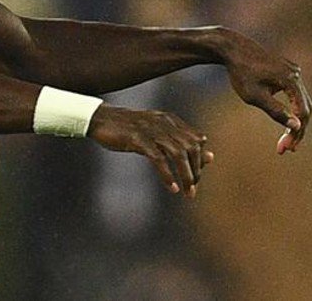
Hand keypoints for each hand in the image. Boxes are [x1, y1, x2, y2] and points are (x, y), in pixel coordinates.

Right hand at [87, 105, 214, 197]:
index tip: (196, 179)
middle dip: (195, 170)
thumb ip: (180, 143)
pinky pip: (158, 158)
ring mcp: (150, 129)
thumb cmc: (128, 129)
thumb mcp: (155, 134)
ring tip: (187, 192)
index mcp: (170, 120)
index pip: (196, 140)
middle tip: (193, 190)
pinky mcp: (137, 138)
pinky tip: (171, 186)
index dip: (200, 160)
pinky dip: (167, 174)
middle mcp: (164, 122)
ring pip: (177, 153)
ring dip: (185, 175)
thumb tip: (210, 157)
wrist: (100, 119)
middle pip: (190, 147)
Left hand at [209, 27, 311, 153]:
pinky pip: (295, 93)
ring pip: (302, 101)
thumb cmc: (240, 73)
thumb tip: (297, 126)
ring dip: (295, 121)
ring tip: (285, 141)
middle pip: (305, 108)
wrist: (232, 48)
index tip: (286, 149)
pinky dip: (292, 109)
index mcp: (291, 80)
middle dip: (297, 130)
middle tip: (286, 149)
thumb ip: (276, 111)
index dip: (296, 133)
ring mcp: (293, 70)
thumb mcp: (254, 96)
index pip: (302, 113)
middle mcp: (296, 74)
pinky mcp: (287, 70)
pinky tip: (284, 122)